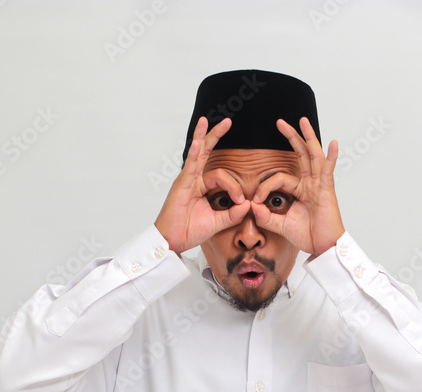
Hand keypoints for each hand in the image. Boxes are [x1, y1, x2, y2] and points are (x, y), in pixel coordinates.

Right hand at [154, 117, 250, 253]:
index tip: (241, 202)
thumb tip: (249, 205)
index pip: (222, 177)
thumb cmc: (188, 231)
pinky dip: (193, 154)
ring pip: (196, 154)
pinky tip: (197, 143)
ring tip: (207, 121)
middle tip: (227, 122)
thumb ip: (233, 214)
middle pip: (205, 153)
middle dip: (215, 136)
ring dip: (203, 136)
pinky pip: (189, 167)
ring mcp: (186, 181)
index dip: (235, 187)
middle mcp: (193, 180)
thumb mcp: (217, 222)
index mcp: (201, 187)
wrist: (173, 242)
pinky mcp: (181, 186)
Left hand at [249, 117, 343, 257]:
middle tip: (280, 122)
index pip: (279, 178)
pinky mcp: (326, 190)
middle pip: (301, 155)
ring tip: (303, 121)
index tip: (256, 201)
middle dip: (291, 137)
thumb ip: (266, 216)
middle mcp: (310, 184)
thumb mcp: (281, 225)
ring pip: (313, 156)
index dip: (265, 187)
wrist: (323, 247)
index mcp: (300, 190)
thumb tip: (252, 206)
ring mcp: (319, 185)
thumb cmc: (308, 236)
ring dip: (307, 137)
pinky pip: (328, 170)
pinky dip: (331, 157)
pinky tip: (333, 143)